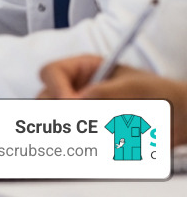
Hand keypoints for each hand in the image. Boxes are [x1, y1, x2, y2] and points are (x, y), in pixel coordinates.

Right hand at [40, 59, 186, 145]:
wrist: (180, 118)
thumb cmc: (162, 94)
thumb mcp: (134, 87)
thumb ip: (104, 91)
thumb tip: (75, 100)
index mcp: (83, 69)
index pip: (52, 73)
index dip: (57, 89)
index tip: (71, 105)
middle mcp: (74, 89)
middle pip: (45, 98)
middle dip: (59, 112)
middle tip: (76, 125)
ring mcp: (78, 111)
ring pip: (55, 122)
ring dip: (71, 131)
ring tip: (97, 136)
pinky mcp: (86, 133)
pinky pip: (72, 141)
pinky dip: (81, 147)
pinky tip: (100, 148)